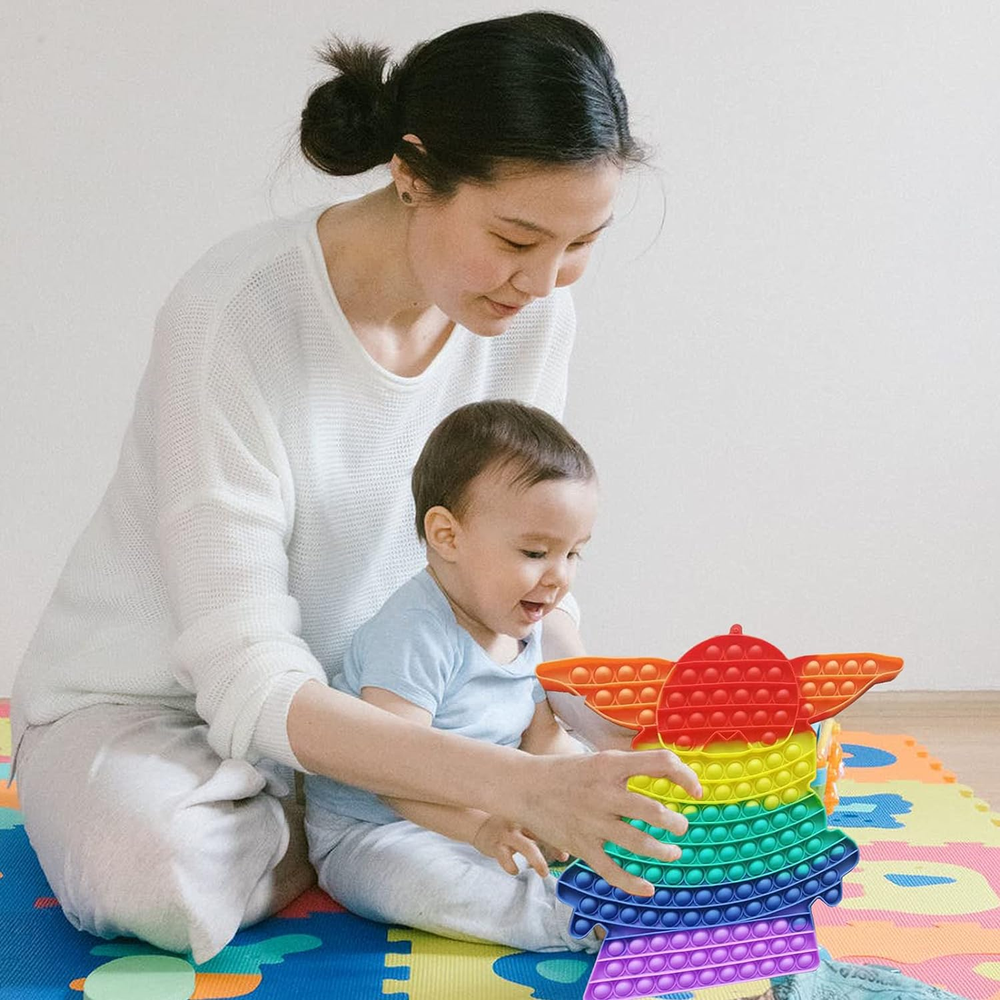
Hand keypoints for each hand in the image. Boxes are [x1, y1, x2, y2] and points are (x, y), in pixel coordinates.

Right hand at [472, 815, 558, 878]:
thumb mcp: (525, 829)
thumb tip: (564, 855)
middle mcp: (520, 824)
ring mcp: (508, 834)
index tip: (567, 853)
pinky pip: (506, 858)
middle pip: (542, 834)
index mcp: (529, 818)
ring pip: (526, 847)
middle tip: (563, 858)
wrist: (479, 825)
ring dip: (538, 861)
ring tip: (544, 873)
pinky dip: (512, 867)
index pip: (549, 827)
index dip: (560, 840)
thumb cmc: (507, 829)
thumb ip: (542, 839)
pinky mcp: (496, 845)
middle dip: (554, 847)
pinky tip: (514, 870)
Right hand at [512, 748, 702, 897]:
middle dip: (676, 823)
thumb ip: (629, 768)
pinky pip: (612, 871)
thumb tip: (669, 772)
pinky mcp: (582, 846)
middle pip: (654, 811)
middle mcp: (604, 793)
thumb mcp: (599, 759)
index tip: (695, 790)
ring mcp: (593, 822)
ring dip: (663, 852)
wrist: (523, 787)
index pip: (660, 763)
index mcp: (611, 765)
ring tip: (672, 853)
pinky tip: (649, 888)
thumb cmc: (567, 772)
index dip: (685, 776)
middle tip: (680, 827)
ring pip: (640, 843)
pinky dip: (634, 884)